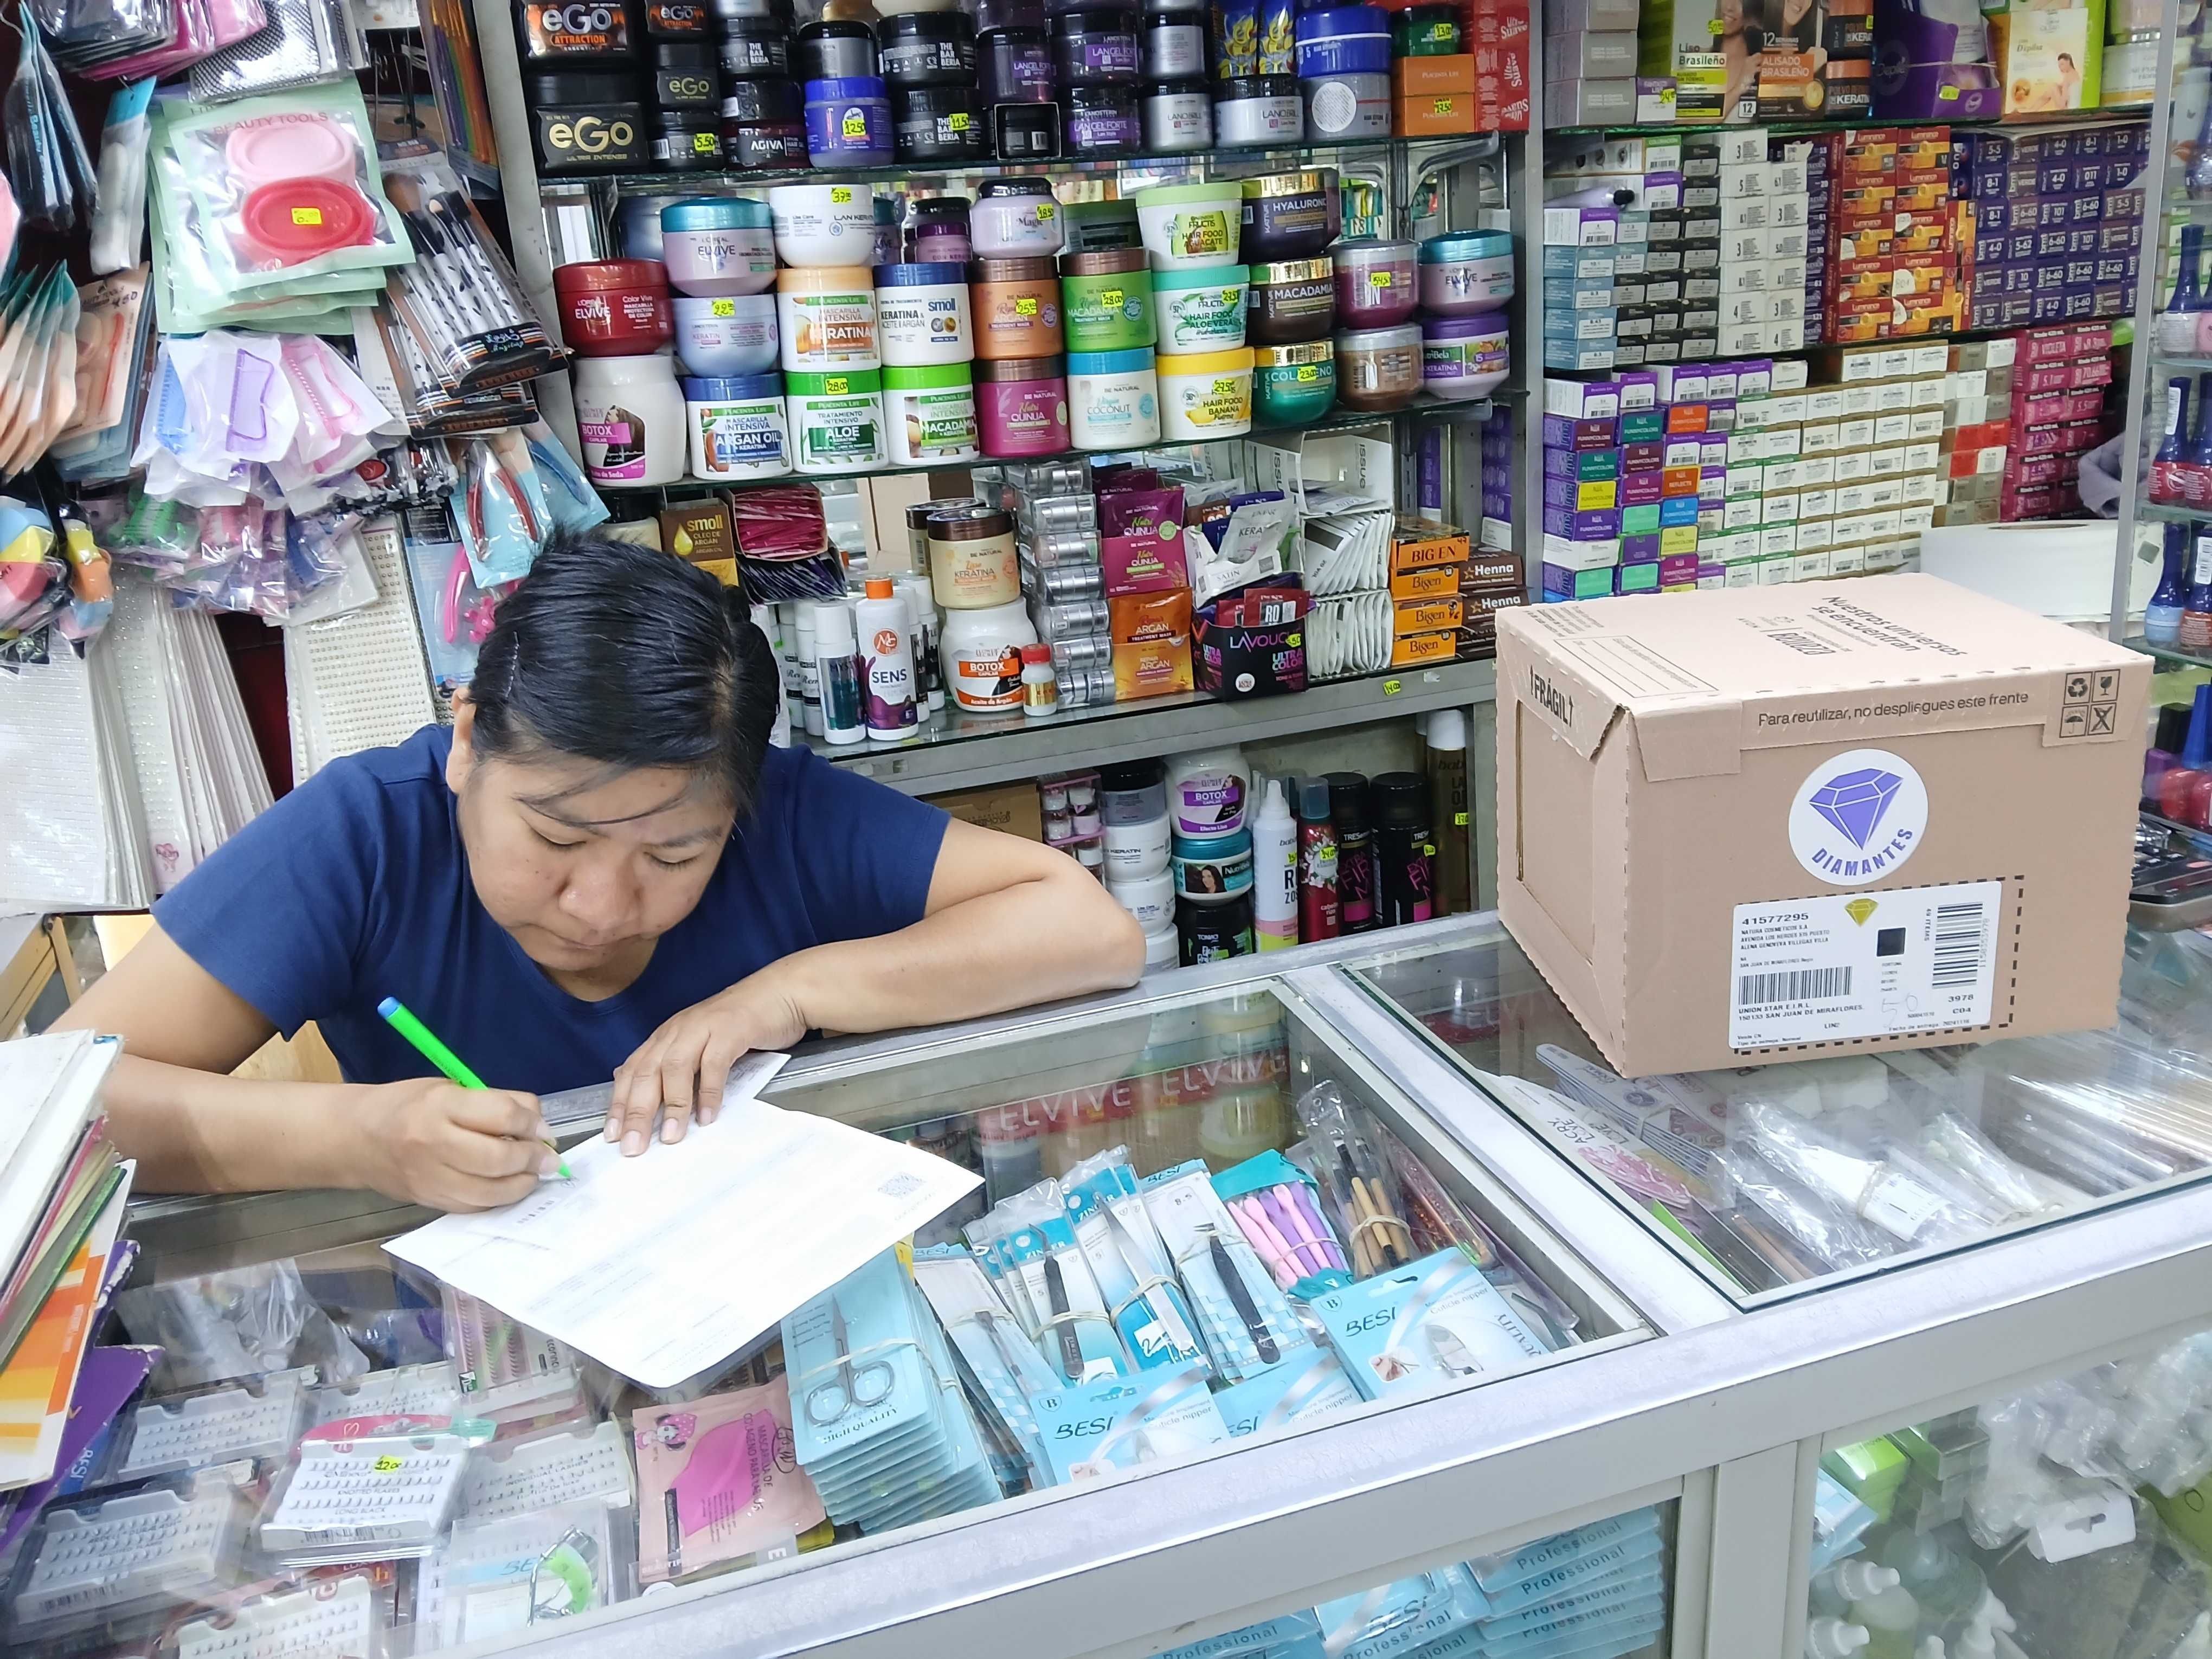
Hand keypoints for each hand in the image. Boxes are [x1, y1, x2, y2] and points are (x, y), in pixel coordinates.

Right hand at [354, 1077, 553, 1210]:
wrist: (355, 1138)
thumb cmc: (408, 1105)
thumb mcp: (451, 1088)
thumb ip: (496, 1103)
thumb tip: (540, 1127)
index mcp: (440, 1104)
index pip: (501, 1115)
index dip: (532, 1124)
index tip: (544, 1130)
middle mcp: (432, 1143)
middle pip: (497, 1159)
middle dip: (532, 1160)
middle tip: (548, 1159)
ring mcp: (429, 1177)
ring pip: (488, 1192)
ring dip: (521, 1185)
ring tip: (532, 1175)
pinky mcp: (427, 1201)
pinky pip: (473, 1207)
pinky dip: (497, 1199)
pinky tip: (507, 1188)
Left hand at [606, 972, 807, 1154]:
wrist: (779, 992)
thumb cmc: (740, 1024)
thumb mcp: (701, 1046)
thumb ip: (679, 1069)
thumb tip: (655, 1102)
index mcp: (666, 1036)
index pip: (632, 1071)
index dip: (619, 1103)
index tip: (611, 1135)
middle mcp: (677, 1030)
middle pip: (647, 1072)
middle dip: (636, 1111)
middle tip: (632, 1145)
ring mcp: (703, 1027)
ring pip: (675, 1067)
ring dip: (671, 1105)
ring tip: (670, 1136)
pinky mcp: (730, 1029)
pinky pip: (714, 1063)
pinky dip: (708, 1091)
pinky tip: (707, 1116)